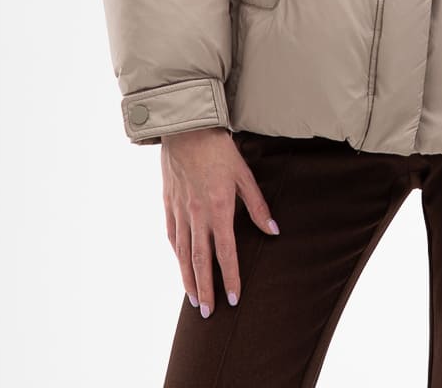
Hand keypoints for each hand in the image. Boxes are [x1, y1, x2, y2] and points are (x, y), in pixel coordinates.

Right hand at [161, 127, 279, 317]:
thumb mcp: (244, 175)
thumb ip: (257, 206)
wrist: (187, 129)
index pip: (225, 252)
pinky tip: (180, 264)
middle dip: (206, 289)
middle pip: (200, 261)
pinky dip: (176, 254)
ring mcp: (179, 211)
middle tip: (209, 312)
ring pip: (182, 253)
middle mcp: (196, 215)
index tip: (233, 298)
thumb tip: (273, 230)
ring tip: (194, 298)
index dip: (230, 277)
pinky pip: (171, 236)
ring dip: (188, 278)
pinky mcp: (168, 204)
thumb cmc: (219, 150)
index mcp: (218, 209)